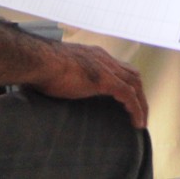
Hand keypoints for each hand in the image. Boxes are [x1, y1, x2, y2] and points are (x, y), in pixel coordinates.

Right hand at [31, 42, 147, 127]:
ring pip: (135, 85)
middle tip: (140, 113)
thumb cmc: (41, 67)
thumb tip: (59, 88)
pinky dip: (136, 109)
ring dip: (141, 103)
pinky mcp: (105, 79)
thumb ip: (67, 76)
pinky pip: (128, 95)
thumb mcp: (59, 70)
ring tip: (141, 121)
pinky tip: (137, 122)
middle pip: (132, 75)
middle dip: (139, 94)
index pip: (119, 68)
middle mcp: (104, 58)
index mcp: (94, 55)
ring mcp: (105, 68)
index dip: (127, 84)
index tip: (128, 101)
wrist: (39, 61)